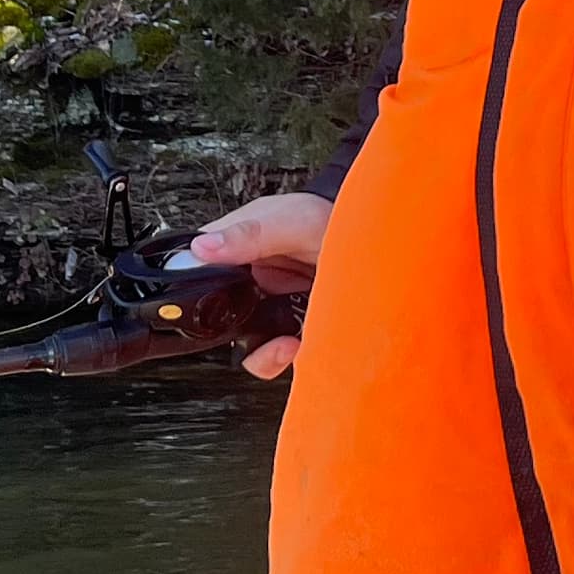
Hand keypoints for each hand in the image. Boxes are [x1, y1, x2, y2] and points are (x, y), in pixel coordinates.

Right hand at [191, 190, 331, 379]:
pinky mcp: (295, 325)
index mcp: (235, 251)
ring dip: (264, 353)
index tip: (222, 307)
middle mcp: (249, 282)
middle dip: (240, 336)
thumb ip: (248, 234)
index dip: (201, 298)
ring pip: (249, 345)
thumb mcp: (287, 220)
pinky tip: (299, 345)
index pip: (198, 277)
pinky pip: (277, 354)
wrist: (374, 233)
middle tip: (265, 332)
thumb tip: (203, 248)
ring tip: (286, 344)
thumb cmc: (326, 215)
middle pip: (222, 321)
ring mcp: (271, 306)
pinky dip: (284, 358)